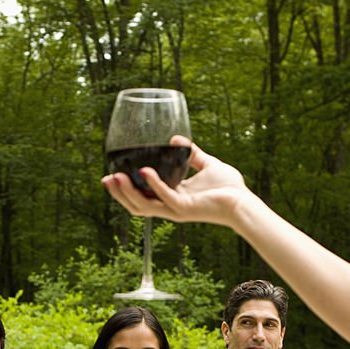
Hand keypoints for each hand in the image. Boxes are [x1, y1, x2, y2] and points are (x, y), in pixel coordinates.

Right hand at [102, 137, 255, 227]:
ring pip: (144, 205)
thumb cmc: (228, 188)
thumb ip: (191, 153)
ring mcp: (177, 209)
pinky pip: (165, 197)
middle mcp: (171, 206)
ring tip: (116, 176)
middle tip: (106, 179)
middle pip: (137, 205)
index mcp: (173, 197)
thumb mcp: (207, 165)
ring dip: (129, 192)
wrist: (243, 202)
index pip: (143, 197)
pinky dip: (154, 184)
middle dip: (119, 193)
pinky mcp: (185, 209)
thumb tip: (175, 139)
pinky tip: (145, 171)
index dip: (126, 190)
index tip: (112, 176)